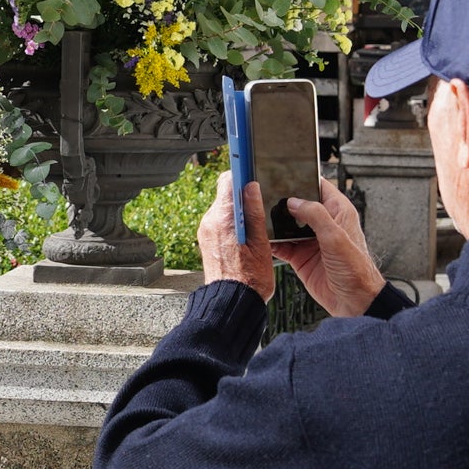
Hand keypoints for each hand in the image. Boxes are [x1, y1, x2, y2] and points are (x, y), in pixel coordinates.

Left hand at [198, 173, 276, 300]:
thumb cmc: (249, 279)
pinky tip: (246, 237)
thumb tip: (251, 185)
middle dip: (244, 195)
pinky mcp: (207, 241)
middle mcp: (210, 222)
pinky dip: (234, 224)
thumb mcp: (261, 242)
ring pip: (225, 208)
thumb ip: (255, 211)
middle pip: (227, 193)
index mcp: (223, 218)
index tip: (250, 165)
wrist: (232, 303)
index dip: (241, 172)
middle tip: (261, 205)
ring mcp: (207, 231)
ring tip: (255, 227)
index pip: (228, 179)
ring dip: (240, 211)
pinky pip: (221, 222)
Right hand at [273, 183, 384, 317]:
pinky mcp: (300, 257)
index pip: (318, 185)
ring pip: (286, 224)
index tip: (282, 173)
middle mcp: (323, 223)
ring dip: (273, 222)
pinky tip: (261, 239)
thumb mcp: (337, 238)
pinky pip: (281, 245)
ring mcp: (310, 240)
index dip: (302, 178)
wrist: (355, 303)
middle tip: (261, 194)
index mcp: (337, 212)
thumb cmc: (357, 270)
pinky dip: (270, 243)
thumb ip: (316, 216)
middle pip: (297, 203)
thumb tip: (294, 201)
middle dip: (281, 200)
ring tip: (256, 215)